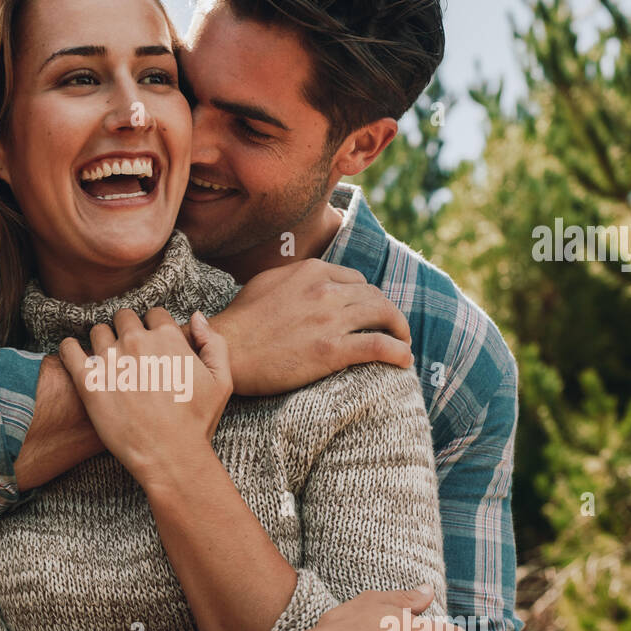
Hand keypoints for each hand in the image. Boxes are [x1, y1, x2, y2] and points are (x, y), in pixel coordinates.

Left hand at [59, 307, 232, 483]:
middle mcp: (137, 342)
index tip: (151, 343)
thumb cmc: (197, 422)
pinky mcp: (88, 381)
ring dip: (102, 341)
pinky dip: (70, 349)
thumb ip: (213, 342)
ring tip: (107, 360)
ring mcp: (110, 360)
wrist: (170, 456)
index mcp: (168, 337)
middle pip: (124, 318)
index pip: (153, 313)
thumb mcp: (221, 380)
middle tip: (128, 352)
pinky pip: (69, 350)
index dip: (153, 327)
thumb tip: (195, 317)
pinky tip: (76, 356)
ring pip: (98, 331)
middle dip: (127, 330)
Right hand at [212, 257, 411, 395]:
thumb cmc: (240, 321)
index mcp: (312, 270)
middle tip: (393, 329)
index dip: (368, 296)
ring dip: (399, 330)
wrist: (226, 350)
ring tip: (403, 343)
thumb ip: (295, 278)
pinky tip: (404, 360)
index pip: (355, 279)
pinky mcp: (332, 350)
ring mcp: (330, 319)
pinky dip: (397, 351)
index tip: (371, 311)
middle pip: (374, 296)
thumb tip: (311, 280)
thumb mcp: (267, 282)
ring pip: (383, 315)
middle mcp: (325, 290)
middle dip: (389, 313)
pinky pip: (378, 346)